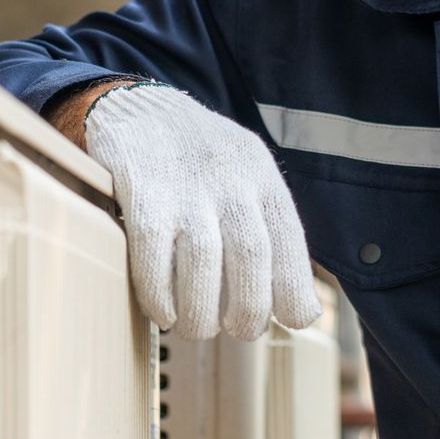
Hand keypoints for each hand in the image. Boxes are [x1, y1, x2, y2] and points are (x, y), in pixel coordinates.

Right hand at [82, 81, 321, 340]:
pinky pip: (153, 256)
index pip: (288, 242)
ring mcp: (184, 187)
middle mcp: (228, 180)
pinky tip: (163, 311)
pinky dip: (159, 294)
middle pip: (250, 256)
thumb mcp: (247, 174)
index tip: (290, 321)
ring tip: (196, 327)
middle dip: (248, 311)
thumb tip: (301, 312)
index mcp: (261, 177)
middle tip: (237, 330)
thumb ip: (271, 232)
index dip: (293, 290)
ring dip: (200, 312)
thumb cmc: (199, 158)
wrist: (138, 108)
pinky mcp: (142, 193)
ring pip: (202, 262)